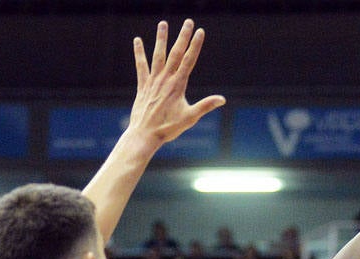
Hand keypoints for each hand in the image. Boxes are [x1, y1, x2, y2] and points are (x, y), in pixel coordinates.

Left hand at [129, 20, 225, 145]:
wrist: (145, 134)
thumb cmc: (169, 128)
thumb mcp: (190, 118)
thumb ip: (205, 106)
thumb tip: (222, 99)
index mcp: (178, 85)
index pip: (189, 60)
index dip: (195, 45)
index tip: (200, 32)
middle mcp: (165, 79)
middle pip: (175, 53)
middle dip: (183, 37)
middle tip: (188, 22)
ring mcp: (153, 81)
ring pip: (158, 55)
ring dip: (161, 39)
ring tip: (163, 23)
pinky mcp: (143, 85)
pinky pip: (141, 66)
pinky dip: (139, 53)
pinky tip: (137, 40)